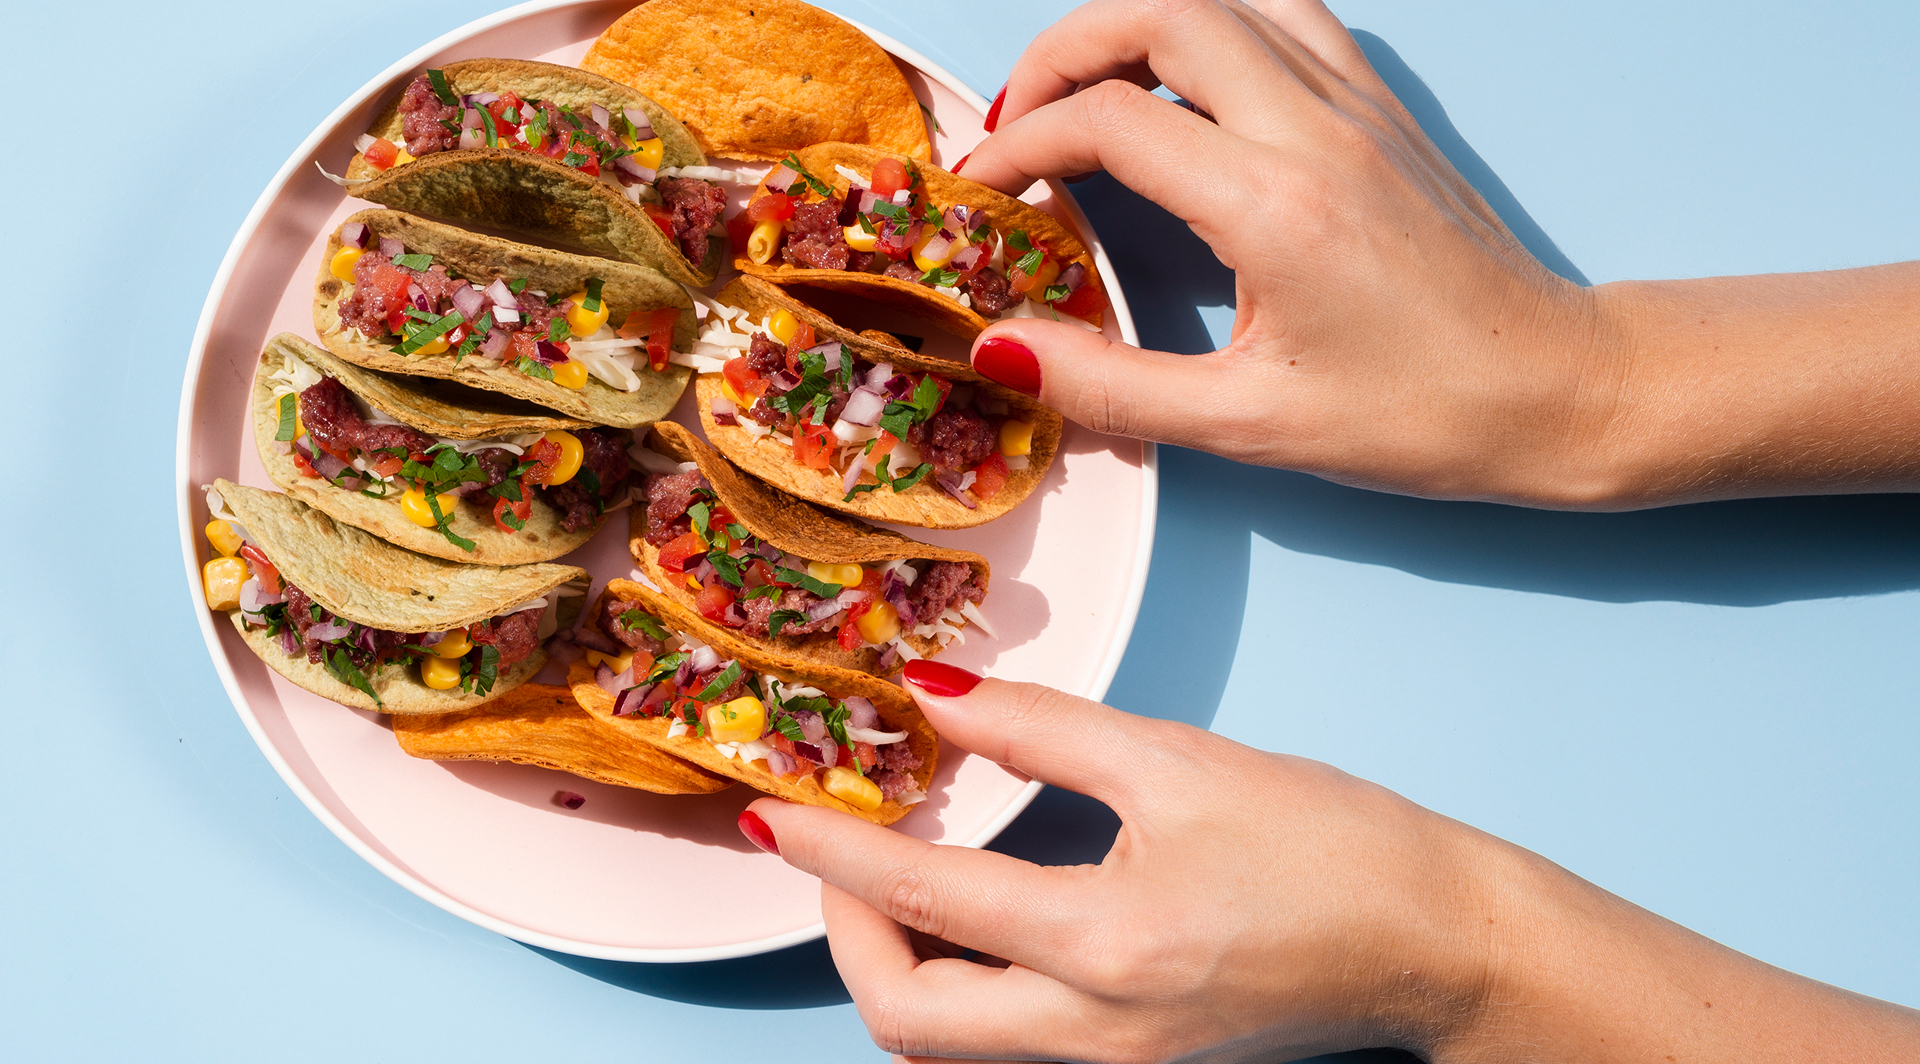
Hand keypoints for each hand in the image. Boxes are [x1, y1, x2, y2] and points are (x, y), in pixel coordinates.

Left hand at [748, 664, 1502, 1061]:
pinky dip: (959, 985)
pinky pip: (1004, 1044)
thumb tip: (933, 697)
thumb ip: (1043, 727)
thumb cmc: (1334, 846)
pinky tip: (972, 916)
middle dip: (848, 939)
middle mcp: (1096, 1035)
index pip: (926, 905)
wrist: (1438, 944)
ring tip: (895, 876)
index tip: (773, 810)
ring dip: (898, 967)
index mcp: (1109, 948)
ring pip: (950, 1047)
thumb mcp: (1181, 760)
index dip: (832, 852)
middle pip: (908, 1024)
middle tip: (840, 852)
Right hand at [959, 0, 1919, 508]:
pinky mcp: (1382, 106)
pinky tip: (1184, 80)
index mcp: (1276, 206)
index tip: (980, 188)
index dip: (1020, 142)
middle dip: (1061, 50)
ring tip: (1084, 88)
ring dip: (1134, 21)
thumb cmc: (1420, 416)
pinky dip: (1213, 21)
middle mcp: (1316, 128)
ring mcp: (1357, 103)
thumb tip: (1000, 347)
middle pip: (1159, 10)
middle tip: (1013, 116)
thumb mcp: (1249, 426)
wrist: (1557, 388)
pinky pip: (1284, 14)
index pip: (1110, 121)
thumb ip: (1112, 386)